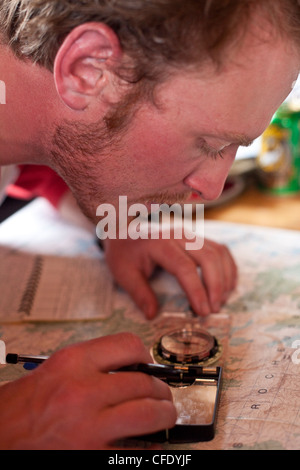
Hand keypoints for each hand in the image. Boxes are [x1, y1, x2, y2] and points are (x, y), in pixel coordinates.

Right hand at [0, 333, 175, 448]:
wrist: (6, 430)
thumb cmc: (31, 399)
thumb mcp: (62, 364)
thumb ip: (98, 361)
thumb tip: (136, 367)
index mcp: (75, 362)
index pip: (129, 346)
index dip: (146, 356)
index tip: (149, 366)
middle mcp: (83, 391)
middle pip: (143, 383)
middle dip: (160, 389)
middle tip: (162, 394)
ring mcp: (90, 426)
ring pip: (148, 415)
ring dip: (164, 414)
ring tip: (165, 414)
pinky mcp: (93, 453)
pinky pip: (134, 448)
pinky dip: (148, 445)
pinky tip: (148, 440)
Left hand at [103, 236, 236, 317]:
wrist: (124, 228)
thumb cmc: (124, 251)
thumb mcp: (123, 273)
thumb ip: (139, 293)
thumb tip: (152, 315)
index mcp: (160, 244)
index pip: (185, 267)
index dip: (197, 290)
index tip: (203, 311)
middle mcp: (179, 235)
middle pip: (209, 257)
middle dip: (216, 286)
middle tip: (214, 310)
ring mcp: (190, 234)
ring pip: (218, 252)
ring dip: (225, 278)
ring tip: (221, 301)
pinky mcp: (197, 238)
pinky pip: (220, 250)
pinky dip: (228, 268)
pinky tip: (226, 286)